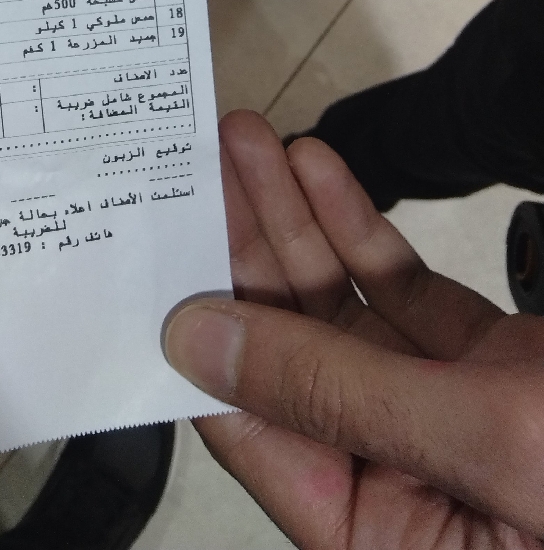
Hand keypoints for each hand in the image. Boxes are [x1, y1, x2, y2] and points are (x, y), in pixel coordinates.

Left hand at [163, 110, 543, 547]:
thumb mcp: (482, 441)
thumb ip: (334, 391)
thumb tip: (196, 344)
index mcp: (387, 542)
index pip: (258, 432)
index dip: (203, 339)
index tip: (159, 247)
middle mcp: (408, 486)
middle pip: (294, 355)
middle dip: (247, 251)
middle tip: (202, 164)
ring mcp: (451, 418)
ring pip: (344, 311)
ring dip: (297, 221)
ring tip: (249, 143)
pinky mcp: (494, 367)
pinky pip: (405, 292)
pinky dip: (363, 228)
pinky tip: (322, 170)